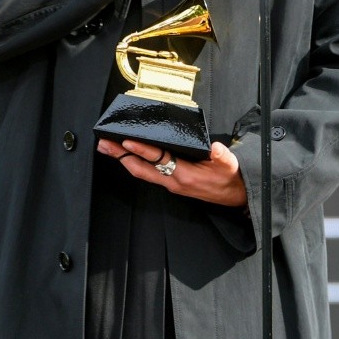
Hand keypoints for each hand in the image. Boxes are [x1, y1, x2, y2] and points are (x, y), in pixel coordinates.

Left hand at [96, 137, 247, 207]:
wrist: (234, 196)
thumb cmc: (229, 179)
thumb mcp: (229, 166)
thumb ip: (222, 156)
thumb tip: (215, 148)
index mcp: (185, 175)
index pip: (159, 160)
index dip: (142, 151)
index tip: (127, 142)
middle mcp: (173, 181)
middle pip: (141, 168)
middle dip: (121, 156)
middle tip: (104, 144)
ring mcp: (170, 184)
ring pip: (141, 172)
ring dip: (123, 160)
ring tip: (108, 148)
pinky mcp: (171, 183)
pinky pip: (147, 173)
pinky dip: (134, 163)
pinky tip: (126, 156)